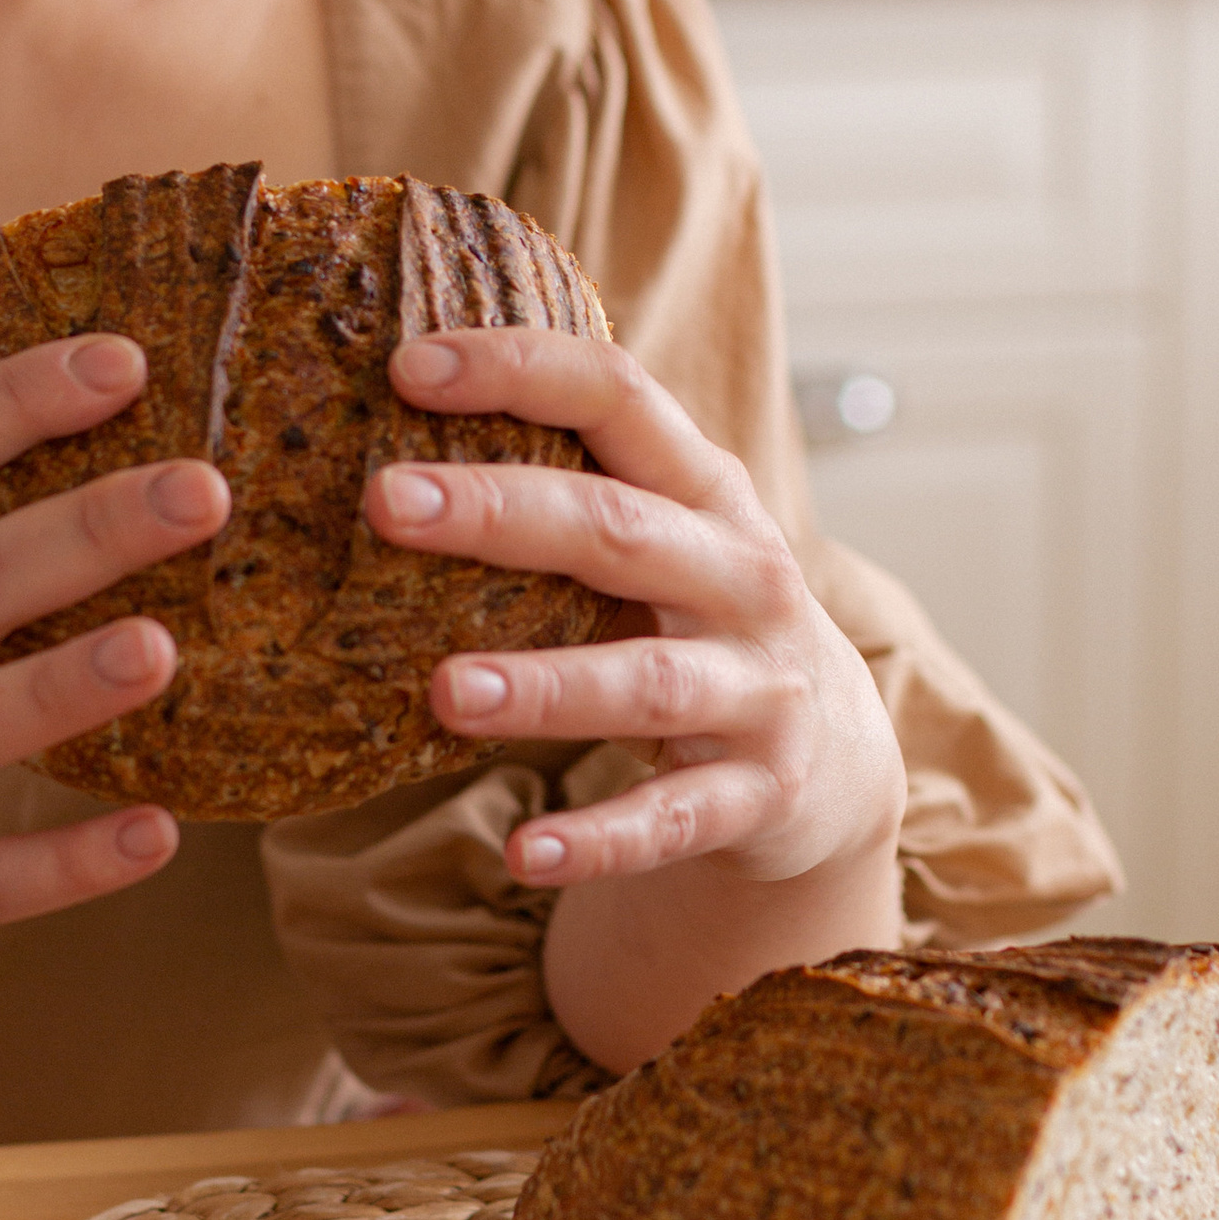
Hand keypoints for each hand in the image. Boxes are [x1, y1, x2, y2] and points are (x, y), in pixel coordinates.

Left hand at [364, 327, 906, 1067]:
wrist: (838, 756)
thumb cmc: (702, 618)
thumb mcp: (662, 536)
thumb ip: (567, 484)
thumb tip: (380, 437)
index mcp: (706, 491)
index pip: (619, 396)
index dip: (521, 370)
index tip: (408, 366)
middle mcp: (742, 576)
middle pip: (617, 532)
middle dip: (500, 512)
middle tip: (386, 501)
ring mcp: (759, 689)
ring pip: (645, 682)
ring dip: (543, 688)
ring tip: (442, 691)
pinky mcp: (759, 794)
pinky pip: (670, 819)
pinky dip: (599, 841)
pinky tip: (523, 854)